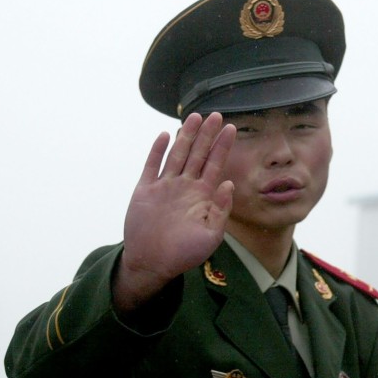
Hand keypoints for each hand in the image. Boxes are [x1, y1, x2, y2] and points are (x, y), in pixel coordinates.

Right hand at [113, 113, 235, 310]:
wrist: (153, 263)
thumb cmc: (184, 254)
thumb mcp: (211, 236)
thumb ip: (221, 209)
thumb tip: (228, 183)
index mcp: (202, 196)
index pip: (215, 165)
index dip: (223, 146)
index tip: (231, 128)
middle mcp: (185, 187)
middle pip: (198, 154)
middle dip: (207, 135)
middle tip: (216, 114)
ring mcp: (165, 186)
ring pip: (178, 155)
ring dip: (186, 136)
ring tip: (194, 117)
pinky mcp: (145, 190)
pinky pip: (152, 165)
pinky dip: (158, 150)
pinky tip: (165, 135)